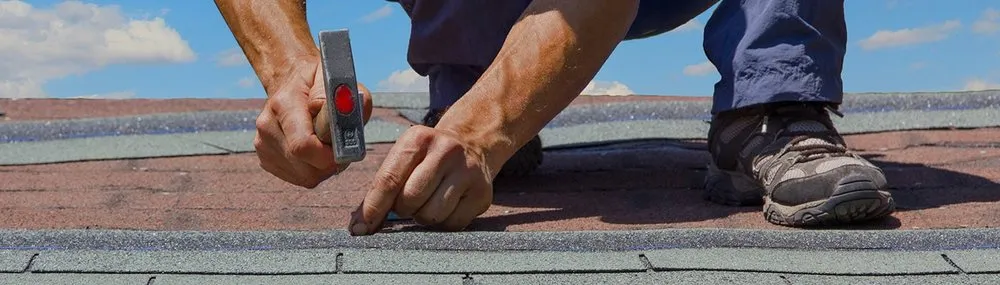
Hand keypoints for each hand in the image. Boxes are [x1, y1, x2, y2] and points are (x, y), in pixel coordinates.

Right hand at [254, 59, 371, 187]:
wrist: (292, 80)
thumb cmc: (322, 82)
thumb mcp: (339, 79)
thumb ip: (348, 99)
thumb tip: (343, 119)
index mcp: (283, 103)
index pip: (303, 145)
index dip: (329, 156)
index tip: (344, 149)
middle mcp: (267, 125)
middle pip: (305, 167)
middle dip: (329, 164)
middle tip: (340, 147)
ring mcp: (262, 143)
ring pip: (303, 176)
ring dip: (322, 168)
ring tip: (327, 146)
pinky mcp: (265, 157)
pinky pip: (297, 178)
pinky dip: (312, 170)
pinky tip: (315, 152)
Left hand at [348, 125, 493, 234]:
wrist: (473, 144)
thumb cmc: (427, 158)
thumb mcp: (404, 158)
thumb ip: (380, 188)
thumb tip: (359, 227)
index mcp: (418, 138)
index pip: (389, 179)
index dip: (373, 208)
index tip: (361, 229)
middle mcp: (446, 150)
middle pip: (410, 199)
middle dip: (402, 209)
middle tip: (408, 202)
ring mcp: (468, 171)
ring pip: (431, 215)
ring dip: (423, 216)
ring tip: (428, 201)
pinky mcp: (483, 193)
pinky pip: (452, 224)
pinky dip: (444, 222)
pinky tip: (447, 205)